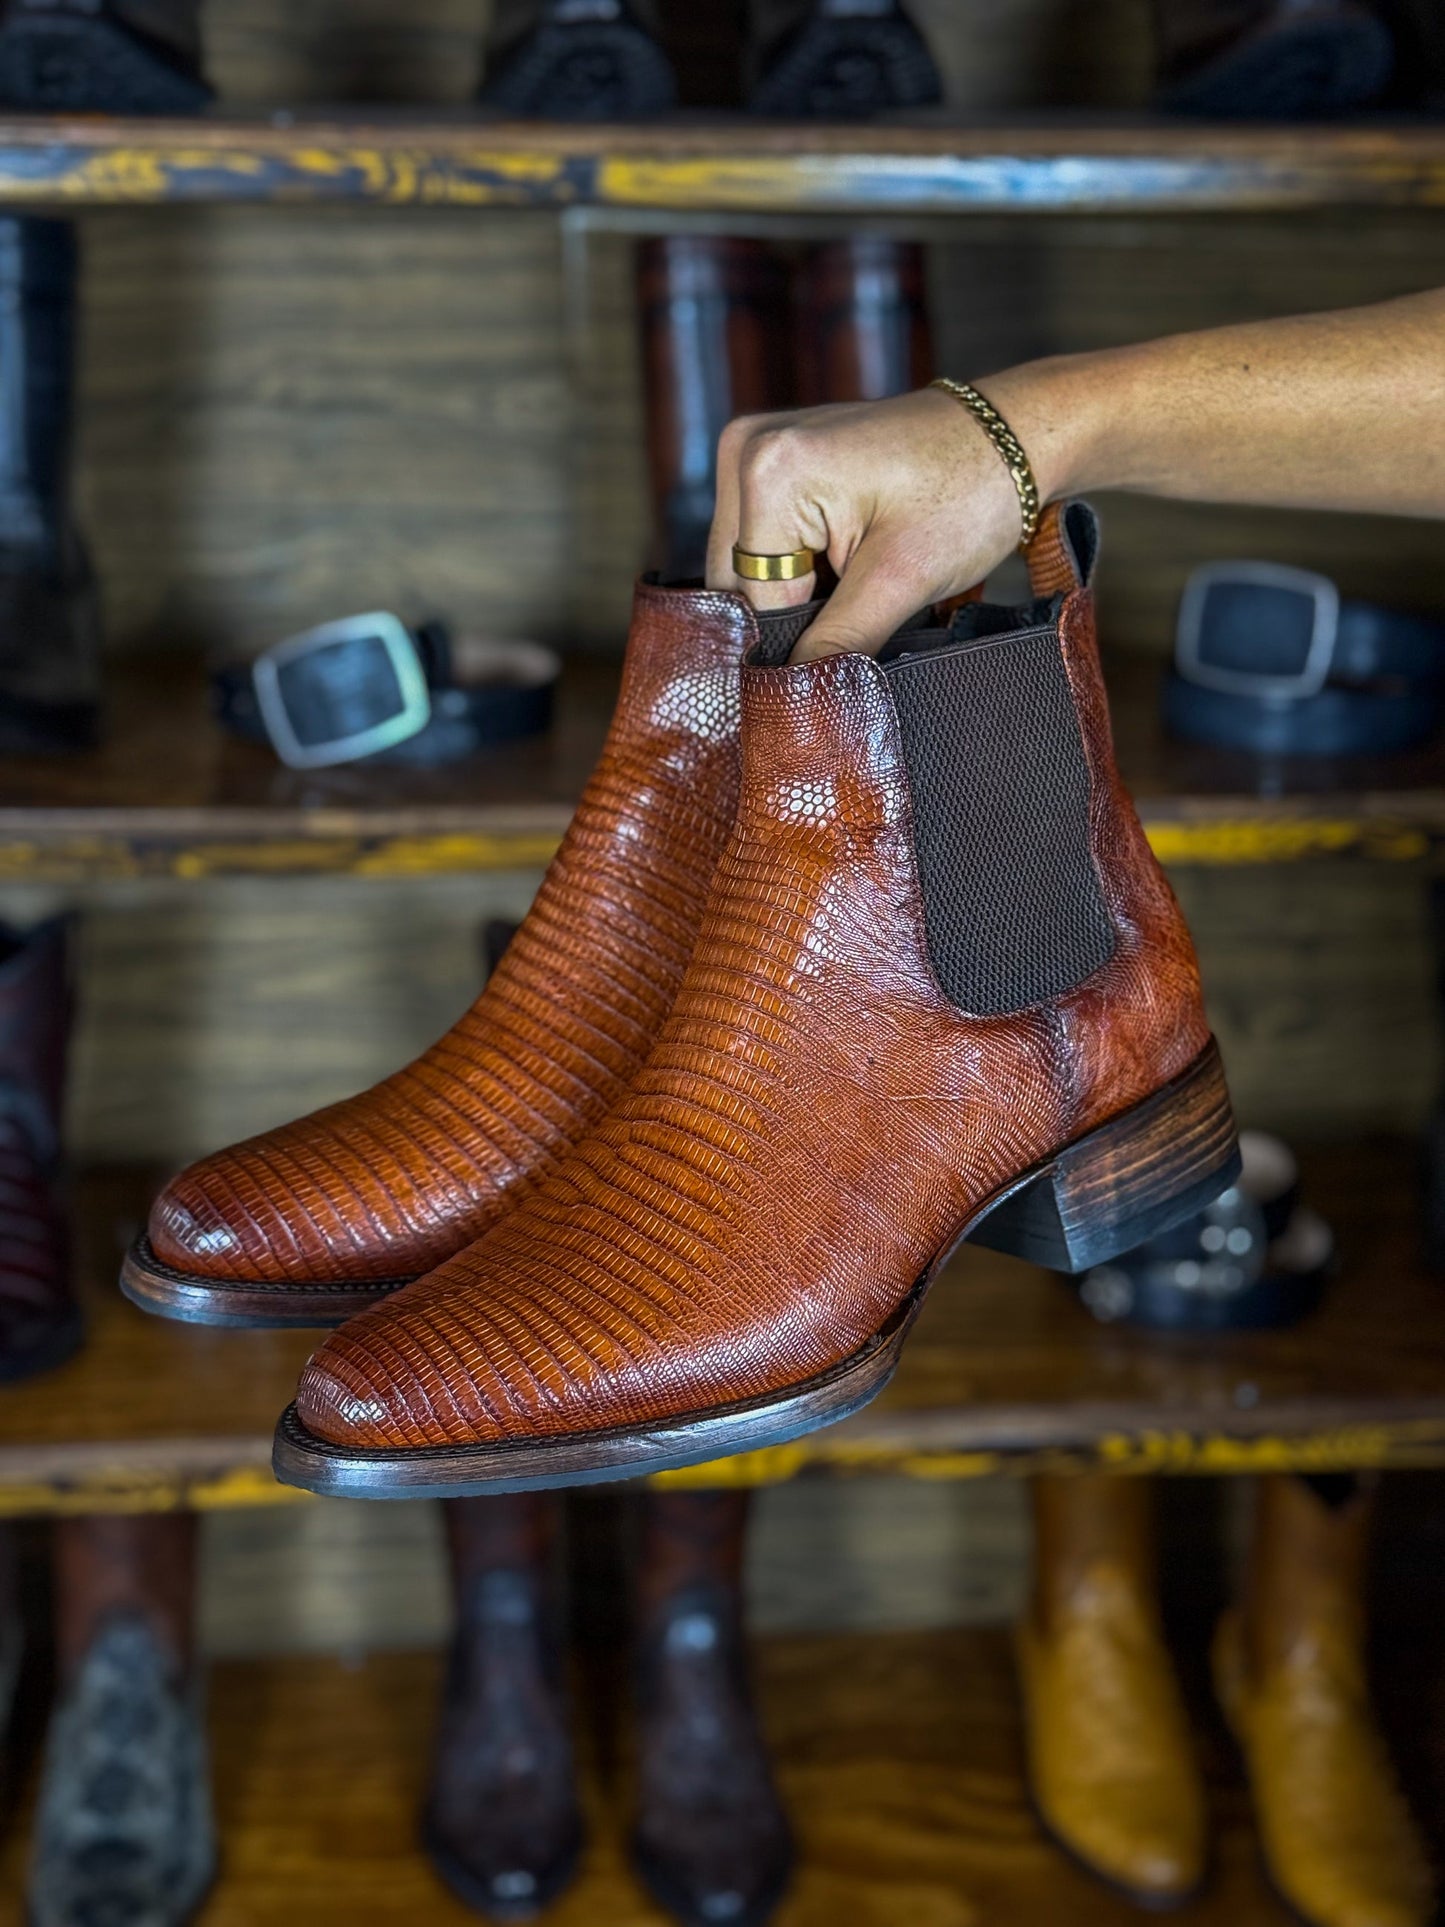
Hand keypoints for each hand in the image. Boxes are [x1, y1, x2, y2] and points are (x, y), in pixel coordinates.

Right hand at [704, 385, 1027, 660]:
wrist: (1011, 434)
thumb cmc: (972, 490)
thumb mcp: (903, 580)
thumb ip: (838, 644)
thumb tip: (793, 706)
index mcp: (769, 472)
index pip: (753, 601)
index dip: (796, 644)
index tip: (841, 663)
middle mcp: (746, 450)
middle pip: (739, 584)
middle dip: (793, 616)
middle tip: (862, 617)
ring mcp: (754, 449)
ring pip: (749, 570)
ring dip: (797, 596)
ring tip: (860, 587)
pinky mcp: (773, 461)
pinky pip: (766, 543)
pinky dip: (803, 570)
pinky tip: (847, 567)